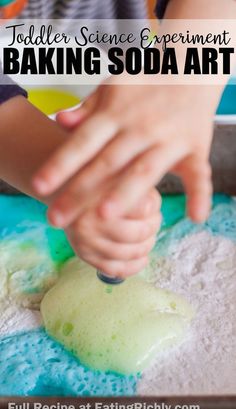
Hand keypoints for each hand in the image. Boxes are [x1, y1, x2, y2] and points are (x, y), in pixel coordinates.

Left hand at [32, 76, 220, 226]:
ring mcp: (167, 139)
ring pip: (143, 170)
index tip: (39, 187)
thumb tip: (59, 120)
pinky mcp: (194, 148)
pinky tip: (195, 217)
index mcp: (115, 114)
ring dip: (124, 194)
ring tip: (104, 217)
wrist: (189, 67)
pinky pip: (198, 173)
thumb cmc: (143, 84)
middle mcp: (138, 128)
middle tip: (56, 218)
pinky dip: (199, 194)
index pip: (83, 143)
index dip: (60, 164)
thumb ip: (87, 109)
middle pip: (106, 163)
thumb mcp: (111, 88)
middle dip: (80, 191)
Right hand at [64, 188, 160, 277]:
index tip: (151, 203)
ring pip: (131, 252)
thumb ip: (135, 186)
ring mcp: (85, 241)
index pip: (144, 209)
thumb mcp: (117, 172)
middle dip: (153, 226)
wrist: (65, 192)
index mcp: (99, 196)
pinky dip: (135, 266)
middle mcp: (88, 221)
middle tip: (154, 218)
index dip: (154, 207)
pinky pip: (116, 269)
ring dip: (147, 245)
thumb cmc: (98, 182)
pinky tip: (142, 258)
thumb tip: (151, 207)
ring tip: (148, 234)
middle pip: (139, 233)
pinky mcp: (84, 255)